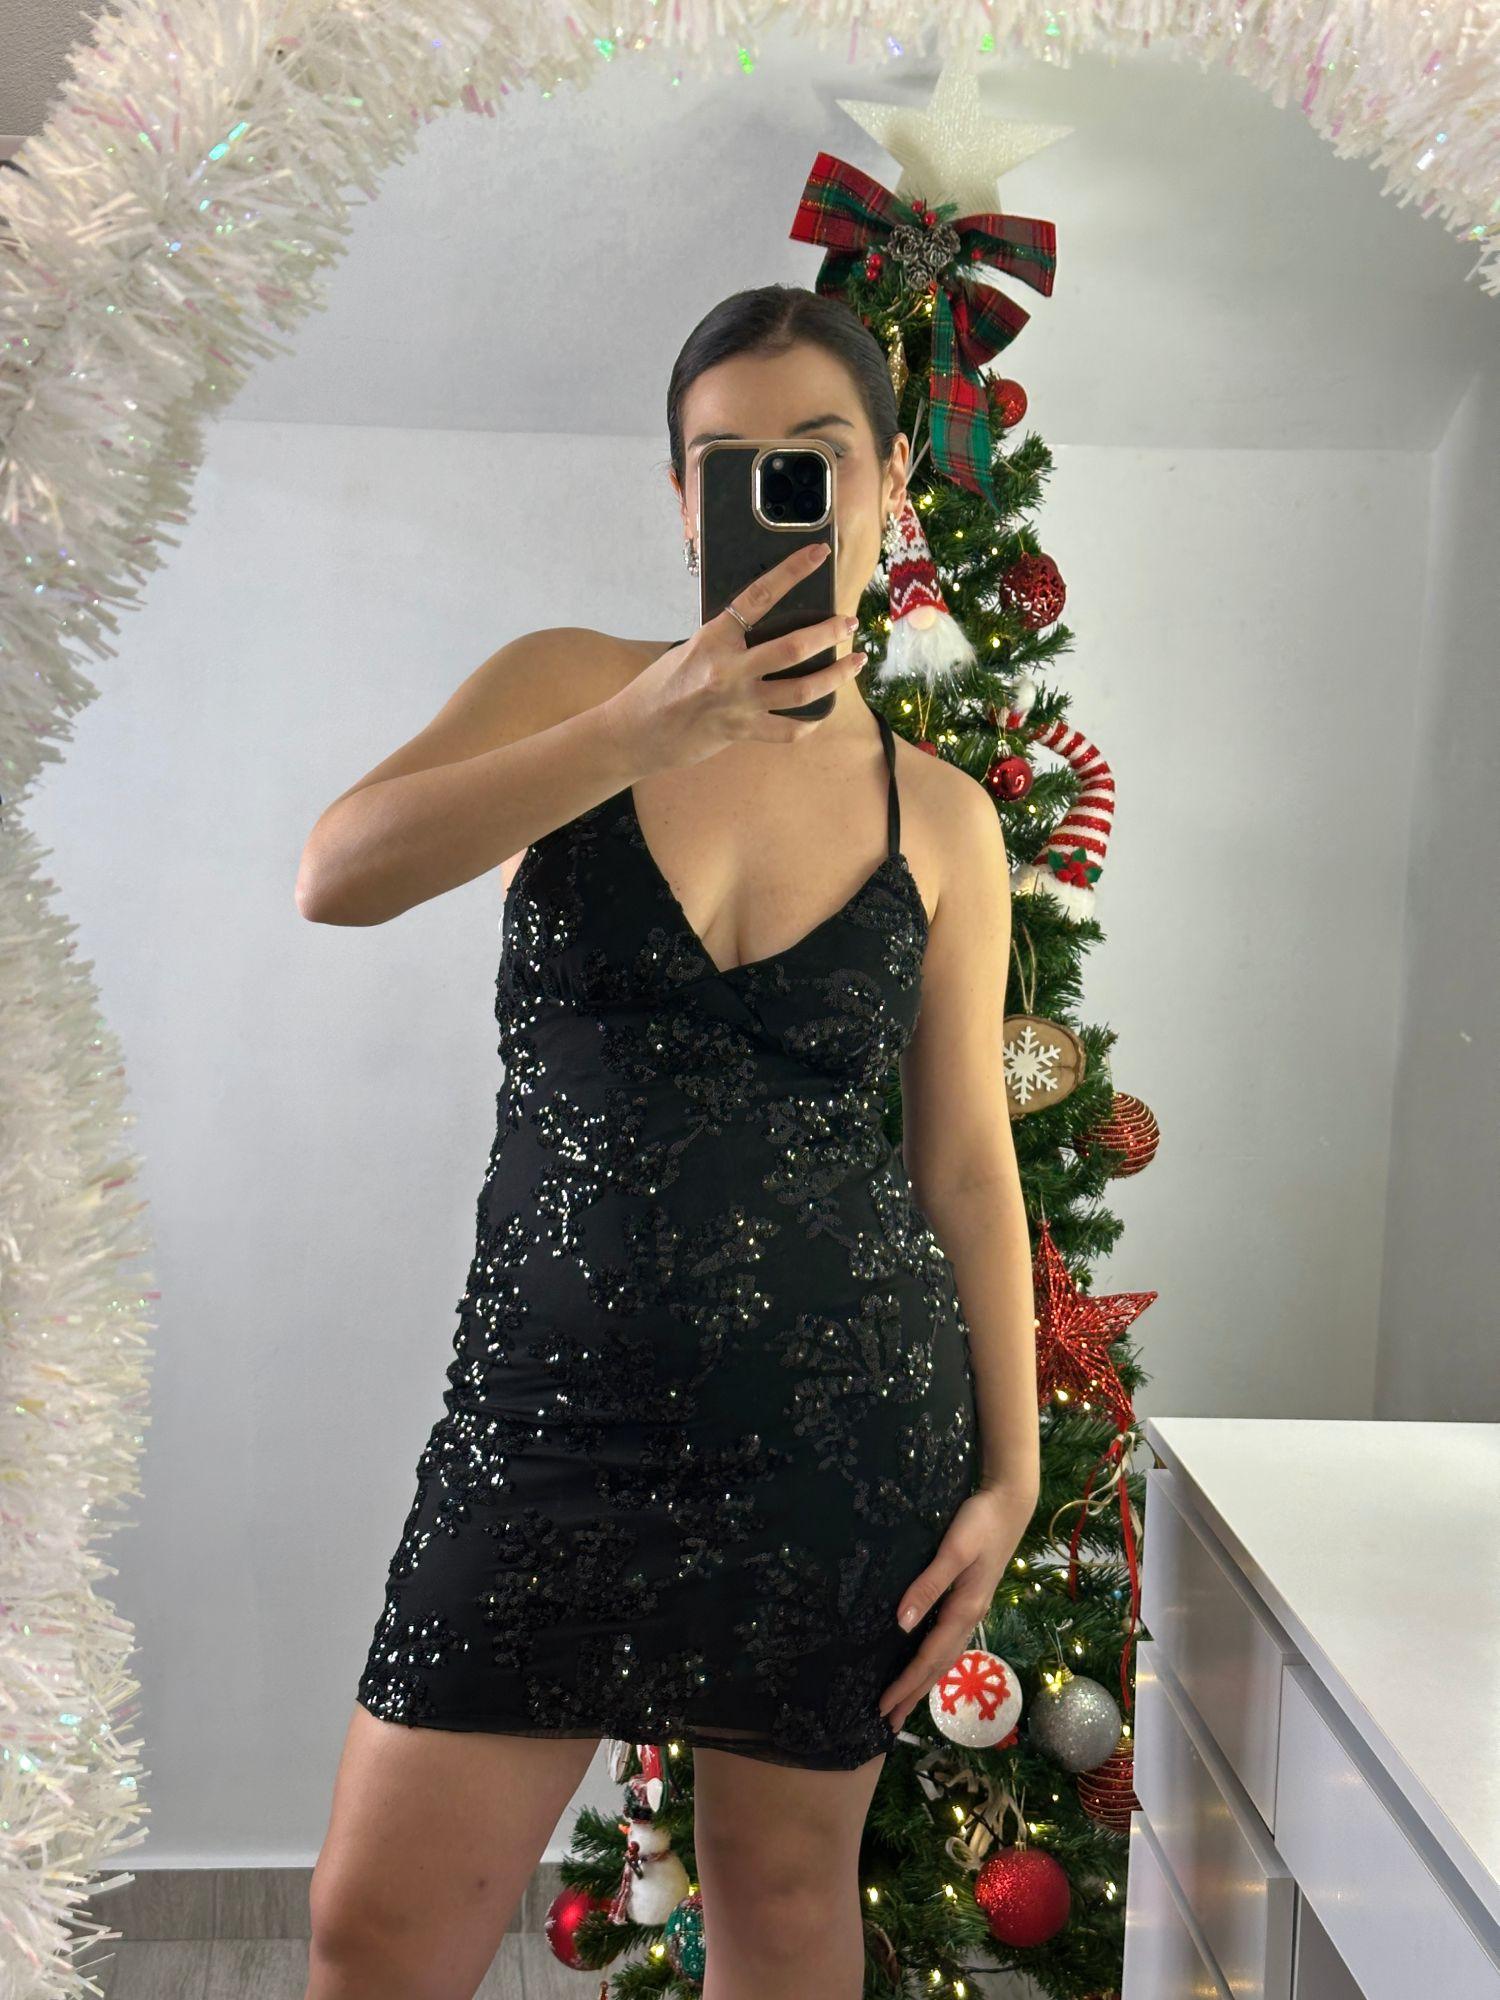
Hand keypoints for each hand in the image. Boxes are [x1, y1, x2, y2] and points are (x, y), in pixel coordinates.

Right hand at [601, 541, 865, 776]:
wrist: (636, 732)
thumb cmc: (661, 686)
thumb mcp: (691, 649)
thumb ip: (727, 640)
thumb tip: (765, 629)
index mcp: (714, 638)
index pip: (759, 596)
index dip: (792, 571)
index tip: (818, 554)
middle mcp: (728, 669)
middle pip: (794, 648)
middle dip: (830, 632)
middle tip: (849, 622)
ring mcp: (738, 703)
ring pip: (802, 690)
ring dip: (836, 675)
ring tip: (855, 662)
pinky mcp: (742, 732)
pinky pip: (788, 730)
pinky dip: (809, 722)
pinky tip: (821, 713)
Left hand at [878, 1479, 1038, 1735]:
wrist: (1010, 1505)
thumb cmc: (980, 1523)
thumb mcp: (954, 1551)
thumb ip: (928, 1585)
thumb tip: (902, 1624)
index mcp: (964, 1610)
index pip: (928, 1658)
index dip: (905, 1684)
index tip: (883, 1708)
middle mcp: (970, 1617)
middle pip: (938, 1666)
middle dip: (913, 1694)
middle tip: (889, 1723)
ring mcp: (973, 1610)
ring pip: (945, 1657)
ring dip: (924, 1682)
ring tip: (906, 1703)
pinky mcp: (971, 1600)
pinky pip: (950, 1643)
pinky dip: (935, 1662)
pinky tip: (927, 1662)